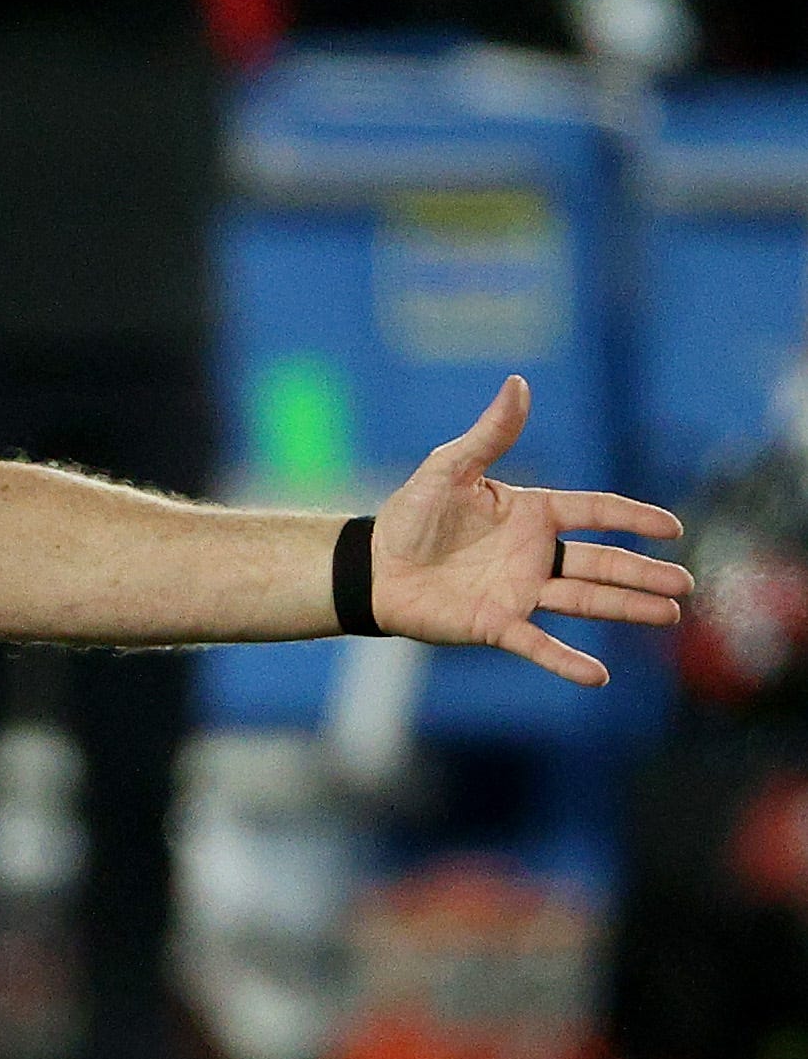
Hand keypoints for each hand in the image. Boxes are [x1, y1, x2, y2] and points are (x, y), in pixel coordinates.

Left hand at [371, 376, 692, 685]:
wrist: (373, 566)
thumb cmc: (411, 515)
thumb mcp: (448, 468)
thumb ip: (489, 434)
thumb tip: (518, 383)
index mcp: (531, 513)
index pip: (595, 511)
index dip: (634, 518)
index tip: (672, 527)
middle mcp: (534, 554)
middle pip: (601, 563)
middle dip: (643, 574)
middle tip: (684, 584)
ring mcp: (520, 591)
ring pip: (584, 600)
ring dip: (626, 608)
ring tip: (668, 615)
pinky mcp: (496, 624)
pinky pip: (538, 644)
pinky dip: (566, 661)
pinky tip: (598, 675)